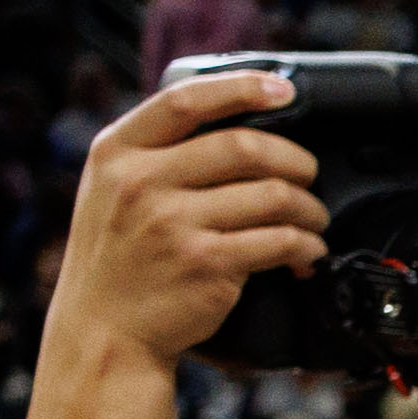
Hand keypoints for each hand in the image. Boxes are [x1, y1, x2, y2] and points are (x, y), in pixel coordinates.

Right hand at [49, 68, 324, 373]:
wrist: (104, 330)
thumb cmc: (119, 257)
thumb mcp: (111, 189)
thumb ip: (156, 153)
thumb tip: (233, 118)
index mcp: (117, 153)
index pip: (184, 100)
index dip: (242, 88)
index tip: (284, 89)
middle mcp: (140, 182)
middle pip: (246, 147)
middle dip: (296, 161)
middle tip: (308, 176)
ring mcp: (171, 223)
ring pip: (273, 195)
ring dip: (309, 208)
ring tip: (312, 219)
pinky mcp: (206, 263)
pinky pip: (281, 240)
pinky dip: (308, 245)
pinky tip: (307, 252)